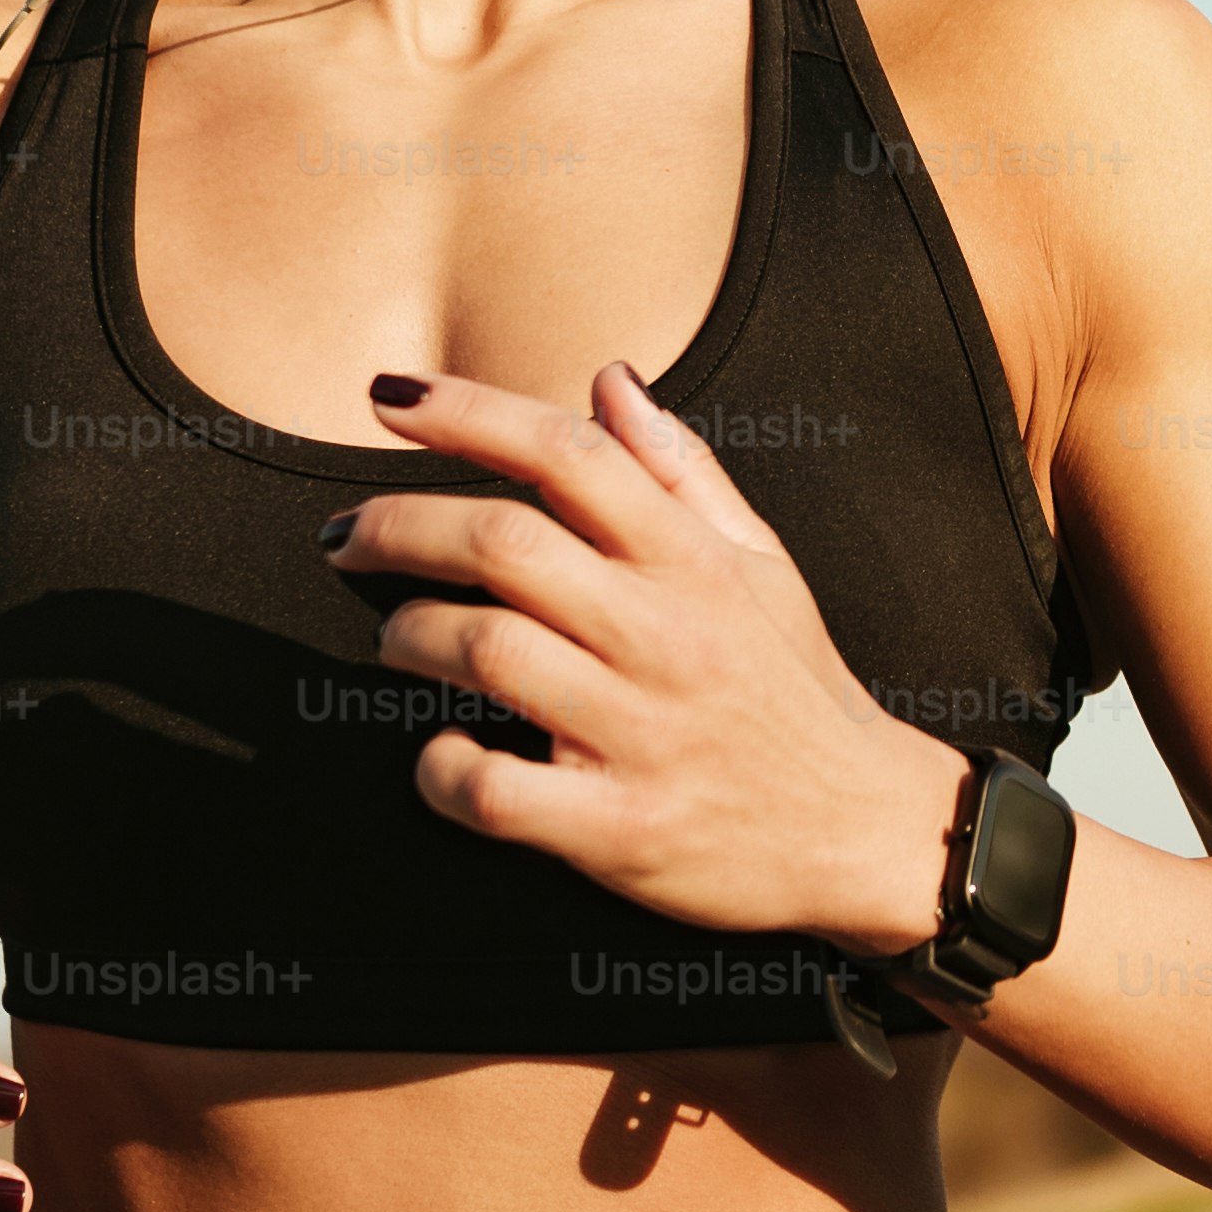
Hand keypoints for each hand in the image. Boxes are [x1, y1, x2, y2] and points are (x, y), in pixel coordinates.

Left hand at [330, 363, 971, 954]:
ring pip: (484, 652)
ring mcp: (643, 733)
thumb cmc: (795, 688)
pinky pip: (496, 790)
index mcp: (696, 562)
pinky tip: (440, 754)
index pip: (569, 454)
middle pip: (504, 543)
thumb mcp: (761, 565)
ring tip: (394, 639)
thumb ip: (680, 470)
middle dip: (399, 525)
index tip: (388, 399)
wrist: (865, 832)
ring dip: (407, 638)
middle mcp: (668, 634)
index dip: (467, 412)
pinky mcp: (622, 830)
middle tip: (347, 538)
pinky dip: (440, 769)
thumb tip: (607, 379)